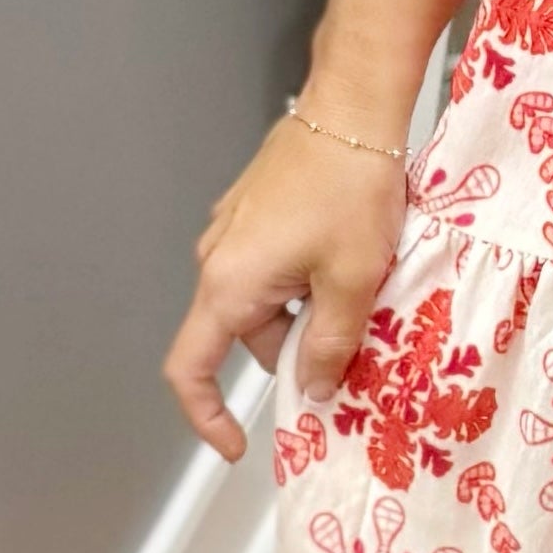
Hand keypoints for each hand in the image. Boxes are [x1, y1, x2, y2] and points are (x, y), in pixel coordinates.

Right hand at [161, 113, 408, 462]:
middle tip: (355, 345)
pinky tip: (349, 259)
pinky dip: (305, 280)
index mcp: (229, 284)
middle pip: (245, 336)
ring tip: (362, 289)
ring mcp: (233, 230)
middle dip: (295, 351)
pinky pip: (271, 265)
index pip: (190, 370)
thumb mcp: (353, 281)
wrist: (352, 107)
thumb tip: (314, 389)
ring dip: (306, 311)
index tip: (238, 445)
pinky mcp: (255, 209)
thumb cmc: (351, 187)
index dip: (207, 417)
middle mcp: (217, 258)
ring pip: (265, 300)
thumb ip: (331, 346)